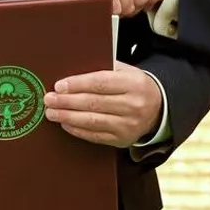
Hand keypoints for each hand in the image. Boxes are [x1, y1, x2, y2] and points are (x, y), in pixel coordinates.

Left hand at [43, 61, 162, 146]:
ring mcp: (128, 125)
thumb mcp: (127, 71)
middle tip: (50, 99)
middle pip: (93, 103)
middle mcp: (133, 105)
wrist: (159, 108)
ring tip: (52, 113)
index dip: (77, 84)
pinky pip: (95, 136)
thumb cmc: (136, 86)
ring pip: (92, 121)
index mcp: (134, 83)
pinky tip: (66, 124)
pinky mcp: (122, 140)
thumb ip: (105, 69)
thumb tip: (73, 75)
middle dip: (67, 101)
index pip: (100, 83)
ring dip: (68, 117)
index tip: (59, 85)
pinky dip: (77, 130)